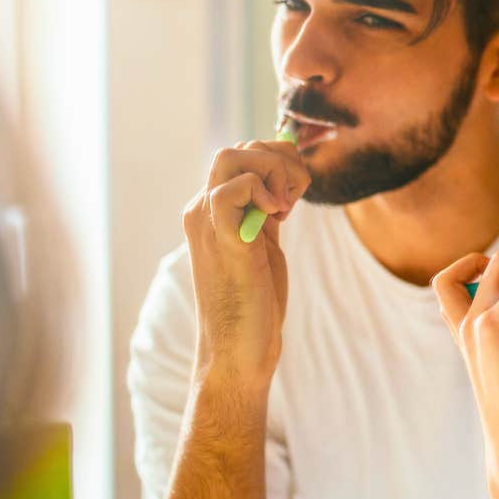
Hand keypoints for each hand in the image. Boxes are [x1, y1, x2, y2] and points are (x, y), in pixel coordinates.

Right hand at [182, 139, 309, 389]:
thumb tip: (288, 178)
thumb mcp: (264, 242)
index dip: (279, 162)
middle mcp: (203, 209)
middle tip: (296, 200)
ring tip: (286, 209)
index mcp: (213, 209)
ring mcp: (208, 222)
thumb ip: (268, 211)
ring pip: (232, 157)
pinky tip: (277, 219)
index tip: (296, 197)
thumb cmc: (254, 300)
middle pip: (238, 149)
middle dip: (280, 161)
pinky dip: (262, 191)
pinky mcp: (223, 240)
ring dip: (274, 172)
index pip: (242, 154)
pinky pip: (231, 189)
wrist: (240, 349)